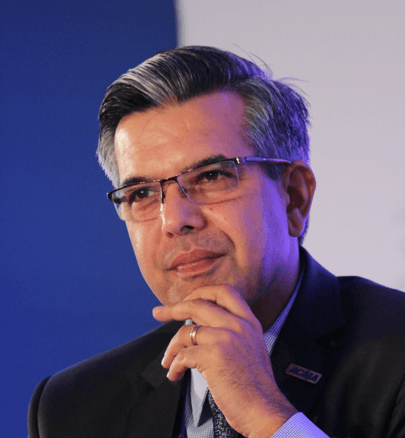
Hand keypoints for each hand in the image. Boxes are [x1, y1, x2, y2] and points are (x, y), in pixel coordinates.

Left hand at [153, 284, 296, 437]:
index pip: (223, 291)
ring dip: (171, 347)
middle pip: (198, 304)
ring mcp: (227, 338)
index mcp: (249, 321)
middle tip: (159, 313)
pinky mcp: (214, 355)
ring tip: (168, 361)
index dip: (201, 292)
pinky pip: (183, 355)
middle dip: (173, 308)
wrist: (265, 410)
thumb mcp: (251, 347)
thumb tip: (200, 327)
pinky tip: (175, 374)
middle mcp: (239, 325)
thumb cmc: (255, 386)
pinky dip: (174, 365)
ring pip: (186, 331)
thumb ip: (232, 332)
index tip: (187, 300)